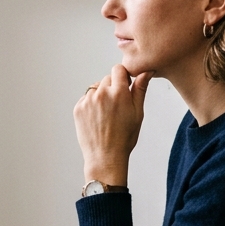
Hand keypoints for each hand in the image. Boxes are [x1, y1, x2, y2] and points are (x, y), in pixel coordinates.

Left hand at [74, 65, 152, 184]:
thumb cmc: (125, 137)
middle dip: (113, 87)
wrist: (105, 156)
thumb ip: (140, 89)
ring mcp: (87, 101)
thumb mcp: (138, 113)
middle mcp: (101, 94)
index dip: (123, 77)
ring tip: (107, 114)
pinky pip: (86, 98)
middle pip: (107, 78)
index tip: (126, 86)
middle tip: (117, 106)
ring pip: (95, 88)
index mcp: (119, 93)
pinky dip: (91, 104)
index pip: (118, 69)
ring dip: (101, 95)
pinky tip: (98, 118)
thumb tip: (146, 71)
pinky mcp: (78, 108)